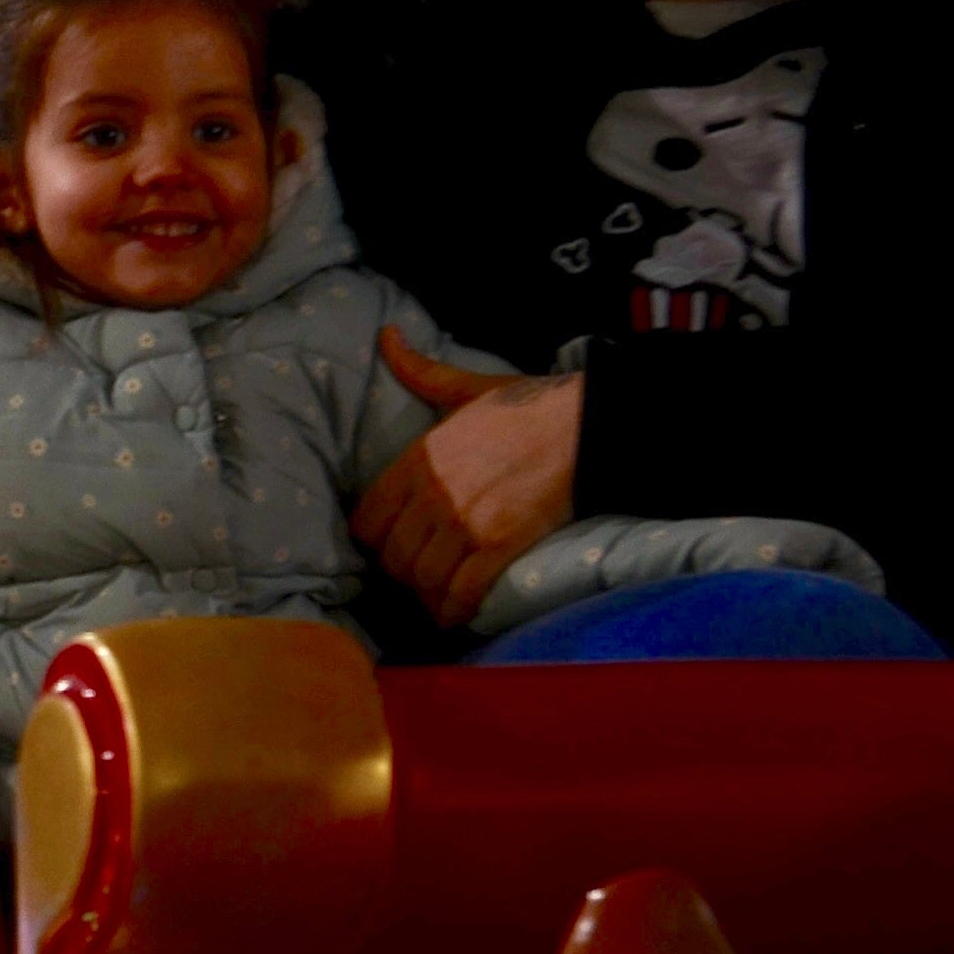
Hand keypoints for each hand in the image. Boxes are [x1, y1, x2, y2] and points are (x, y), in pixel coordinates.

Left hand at [351, 330, 578, 622]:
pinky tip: (455, 615)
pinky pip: (461, 592)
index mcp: (419, 458)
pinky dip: (454, 610)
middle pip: (393, 557)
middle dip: (403, 571)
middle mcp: (433, 494)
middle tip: (418, 574)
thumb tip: (387, 338)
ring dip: (428, 594)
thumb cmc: (529, 405)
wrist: (585, 425)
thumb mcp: (467, 386)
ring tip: (438, 595)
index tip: (389, 543)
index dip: (376, 538)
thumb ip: (422, 372)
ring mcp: (465, 522)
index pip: (368, 519)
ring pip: (423, 578)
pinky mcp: (498, 545)